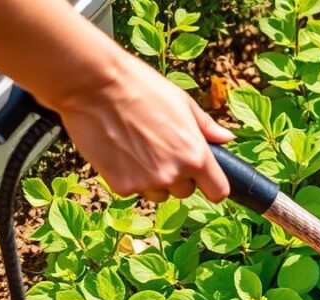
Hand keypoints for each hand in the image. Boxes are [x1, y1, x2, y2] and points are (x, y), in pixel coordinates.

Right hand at [50, 54, 232, 203]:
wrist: (93, 85)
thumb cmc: (139, 87)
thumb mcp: (182, 103)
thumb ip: (207, 127)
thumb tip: (227, 138)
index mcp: (196, 155)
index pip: (218, 191)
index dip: (212, 185)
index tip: (204, 179)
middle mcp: (174, 174)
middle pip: (186, 192)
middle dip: (178, 177)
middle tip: (160, 150)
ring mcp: (147, 182)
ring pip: (159, 194)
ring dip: (153, 179)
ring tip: (138, 149)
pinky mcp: (121, 186)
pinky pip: (133, 190)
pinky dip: (128, 177)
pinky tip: (120, 152)